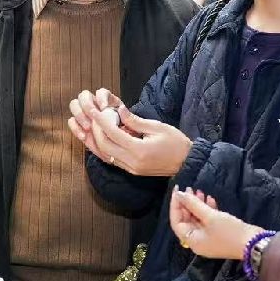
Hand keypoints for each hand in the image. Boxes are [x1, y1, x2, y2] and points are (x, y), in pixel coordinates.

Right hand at [67, 86, 124, 155]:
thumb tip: (121, 110)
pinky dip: (75, 127)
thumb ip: (128, 118)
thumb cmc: (129, 135)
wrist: (124, 148)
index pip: (101, 92)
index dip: (101, 98)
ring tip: (88, 128)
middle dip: (87, 105)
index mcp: (108, 101)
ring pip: (74, 105)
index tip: (105, 108)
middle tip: (93, 117)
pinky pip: (72, 122)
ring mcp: (85, 114)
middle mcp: (94, 104)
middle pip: (84, 95)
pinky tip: (83, 136)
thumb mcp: (133, 125)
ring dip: (80, 116)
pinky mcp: (79, 125)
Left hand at [70, 91, 192, 176]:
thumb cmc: (176, 143)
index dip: (101, 120)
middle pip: (104, 146)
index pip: (113, 134)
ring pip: (105, 154)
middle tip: (92, 115)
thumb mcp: (157, 127)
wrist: (187, 163)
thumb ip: (135, 121)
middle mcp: (132, 162)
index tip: (93, 109)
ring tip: (92, 125)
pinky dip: (103, 148)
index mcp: (139, 150)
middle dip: (95, 130)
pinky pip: (111, 159)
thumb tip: (118, 111)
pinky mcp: (131, 171)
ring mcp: (130, 168)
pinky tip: (100, 137)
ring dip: (96, 140)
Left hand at [170, 187, 259, 260]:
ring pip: (197, 219)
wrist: (254, 243)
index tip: (178, 190)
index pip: (176, 221)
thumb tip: (180, 194)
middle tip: (190, 188)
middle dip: (187, 203)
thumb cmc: (230, 231)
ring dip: (198, 205)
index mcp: (192, 240)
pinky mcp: (218, 234)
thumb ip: (193, 204)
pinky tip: (211, 199)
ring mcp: (208, 238)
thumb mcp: (210, 216)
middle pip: (186, 220)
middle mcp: (197, 241)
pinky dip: (207, 210)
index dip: (175, 205)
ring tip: (200, 191)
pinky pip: (208, 220)